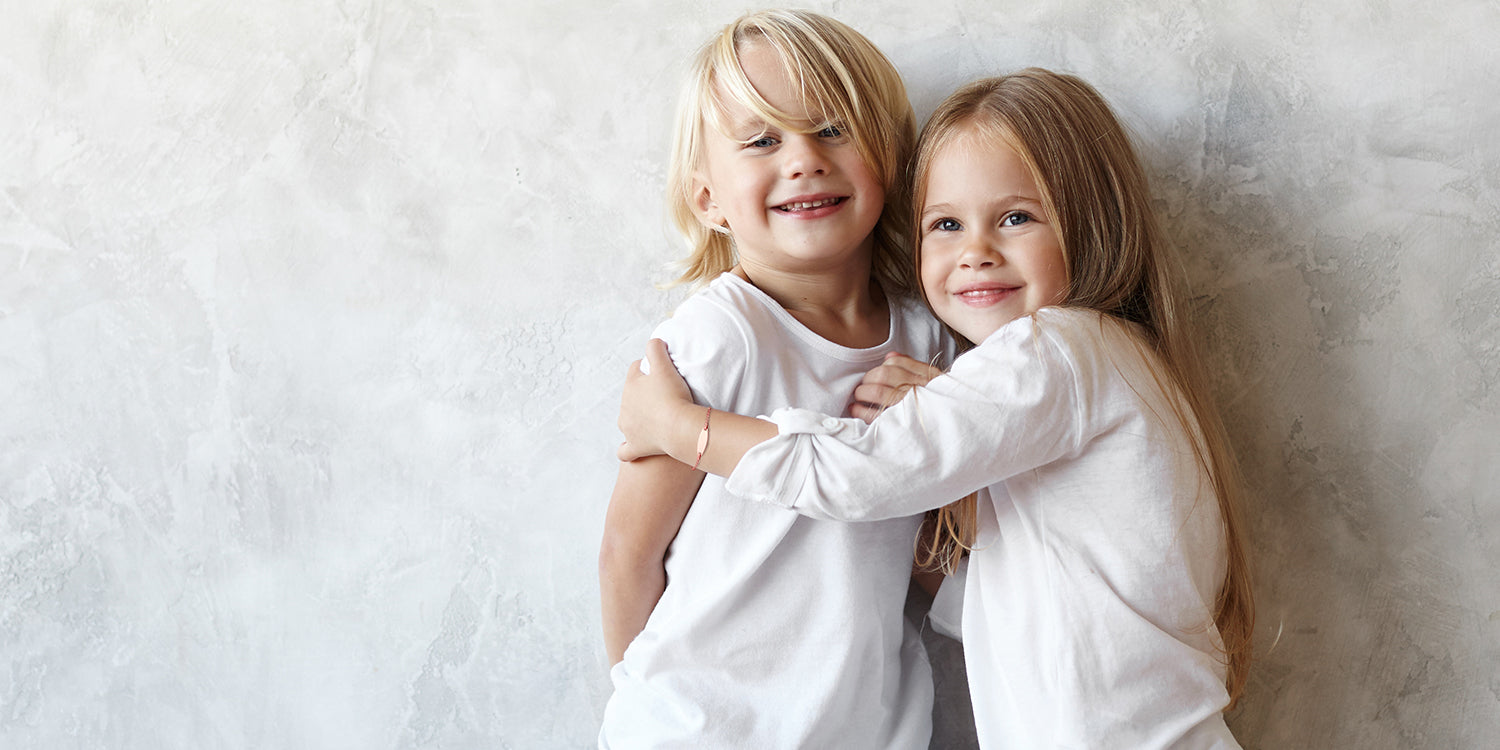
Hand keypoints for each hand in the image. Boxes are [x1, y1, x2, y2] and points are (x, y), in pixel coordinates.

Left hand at [618, 339, 695, 461]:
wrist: (679, 427)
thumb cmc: (673, 395)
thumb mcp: (665, 366)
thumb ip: (656, 348)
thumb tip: (653, 341)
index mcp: (630, 386)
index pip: (636, 369)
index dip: (649, 368)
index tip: (662, 372)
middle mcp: (624, 407)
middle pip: (632, 395)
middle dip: (644, 393)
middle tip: (664, 395)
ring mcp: (628, 429)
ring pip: (627, 420)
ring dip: (637, 418)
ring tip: (655, 418)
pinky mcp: (635, 447)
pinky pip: (625, 451)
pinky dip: (627, 449)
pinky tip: (632, 447)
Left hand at [849, 352, 941, 423]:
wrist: (956, 426)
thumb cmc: (940, 404)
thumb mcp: (934, 382)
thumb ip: (912, 366)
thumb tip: (889, 356)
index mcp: (928, 377)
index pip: (897, 362)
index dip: (882, 366)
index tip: (877, 375)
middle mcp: (919, 390)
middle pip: (884, 375)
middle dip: (868, 379)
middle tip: (863, 386)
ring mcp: (910, 408)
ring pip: (878, 392)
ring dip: (862, 393)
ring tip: (859, 396)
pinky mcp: (900, 426)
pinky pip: (874, 415)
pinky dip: (860, 410)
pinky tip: (855, 409)